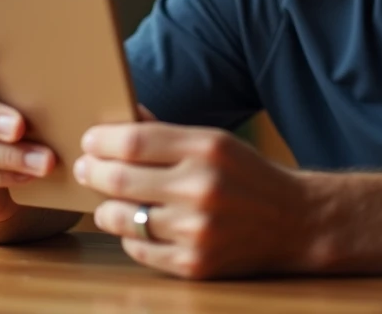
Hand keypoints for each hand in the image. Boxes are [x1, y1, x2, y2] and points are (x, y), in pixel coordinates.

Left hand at [74, 122, 312, 278]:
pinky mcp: (194, 264)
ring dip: (106, 208)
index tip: (89, 141)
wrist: (295, 222)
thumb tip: (121, 117)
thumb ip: (166, 132)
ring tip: (109, 201)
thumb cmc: (248, 176)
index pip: (134, 140)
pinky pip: (138, 249)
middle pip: (120, 178)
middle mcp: (201, 187)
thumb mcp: (215, 142)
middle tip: (86, 168)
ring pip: (122, 218)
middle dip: (93, 171)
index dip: (101, 140)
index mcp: (208, 148)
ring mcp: (197, 229)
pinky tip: (138, 225)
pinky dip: (130, 236)